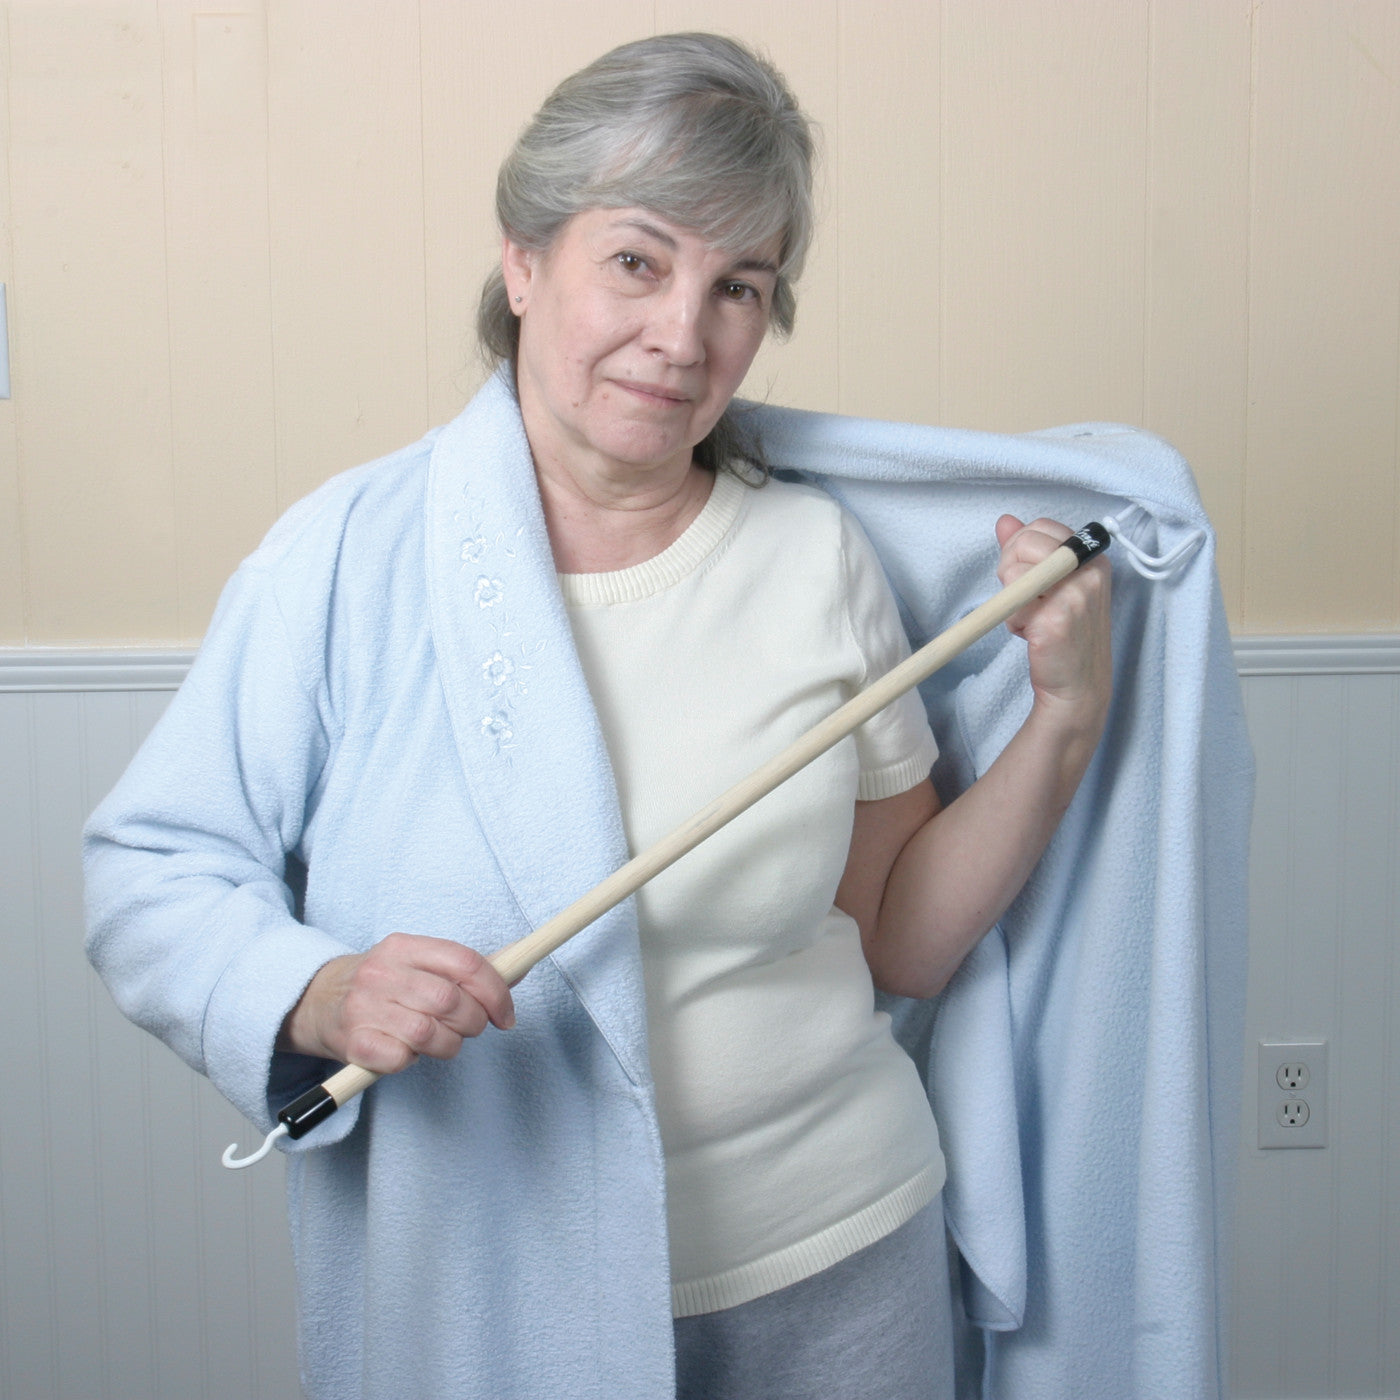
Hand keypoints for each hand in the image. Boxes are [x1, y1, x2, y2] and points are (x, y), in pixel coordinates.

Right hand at [278, 932, 514, 1073]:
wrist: (314, 1001)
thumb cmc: (381, 986)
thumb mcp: (416, 964)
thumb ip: (461, 970)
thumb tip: (517, 970)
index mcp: (404, 946)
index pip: (465, 963)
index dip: (495, 992)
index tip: (505, 1015)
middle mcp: (382, 972)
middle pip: (451, 1001)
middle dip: (473, 1023)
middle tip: (468, 1030)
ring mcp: (364, 1007)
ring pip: (430, 1033)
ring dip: (447, 1045)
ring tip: (439, 1042)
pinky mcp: (352, 1042)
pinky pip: (401, 1058)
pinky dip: (413, 1061)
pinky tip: (407, 1052)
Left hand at [994, 515, 1111, 735]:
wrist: (1077, 686)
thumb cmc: (1063, 634)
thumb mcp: (1049, 585)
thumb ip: (1027, 550)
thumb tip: (1005, 521)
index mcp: (1091, 557)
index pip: (1039, 528)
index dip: (1019, 549)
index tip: (1026, 576)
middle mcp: (1089, 571)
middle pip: (1023, 543)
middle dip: (1009, 569)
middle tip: (1025, 600)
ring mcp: (1076, 594)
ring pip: (1014, 572)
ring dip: (1012, 598)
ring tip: (1033, 619)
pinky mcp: (1056, 619)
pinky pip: (1012, 604)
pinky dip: (1013, 621)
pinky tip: (1032, 635)